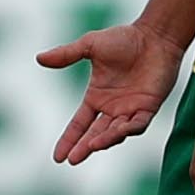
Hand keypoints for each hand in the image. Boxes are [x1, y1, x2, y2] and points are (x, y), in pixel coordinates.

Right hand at [37, 22, 188, 165]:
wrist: (155, 35)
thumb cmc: (125, 38)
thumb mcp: (90, 46)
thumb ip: (66, 54)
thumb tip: (39, 59)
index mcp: (97, 97)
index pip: (79, 124)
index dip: (69, 140)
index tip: (57, 157)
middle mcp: (112, 108)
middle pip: (95, 134)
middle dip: (83, 147)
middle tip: (73, 159)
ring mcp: (131, 110)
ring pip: (115, 132)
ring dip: (104, 140)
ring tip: (92, 145)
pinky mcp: (149, 108)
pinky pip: (137, 124)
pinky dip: (127, 129)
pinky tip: (117, 131)